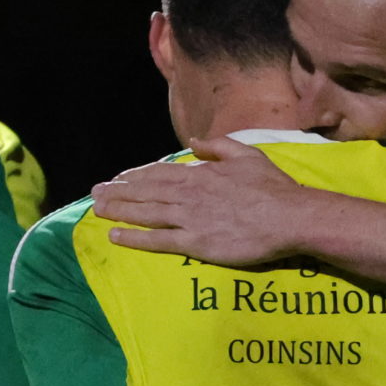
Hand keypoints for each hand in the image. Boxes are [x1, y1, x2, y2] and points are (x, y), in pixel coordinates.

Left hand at [93, 134, 319, 266]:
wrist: (289, 217)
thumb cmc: (273, 187)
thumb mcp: (247, 154)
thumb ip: (217, 146)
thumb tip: (195, 142)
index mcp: (200, 173)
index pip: (160, 173)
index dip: (136, 176)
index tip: (119, 178)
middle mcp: (188, 194)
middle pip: (146, 192)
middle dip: (119, 191)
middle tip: (95, 193)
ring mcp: (189, 218)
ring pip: (145, 213)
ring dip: (119, 210)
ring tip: (97, 210)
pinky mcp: (194, 243)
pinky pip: (157, 240)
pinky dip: (134, 237)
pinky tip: (116, 236)